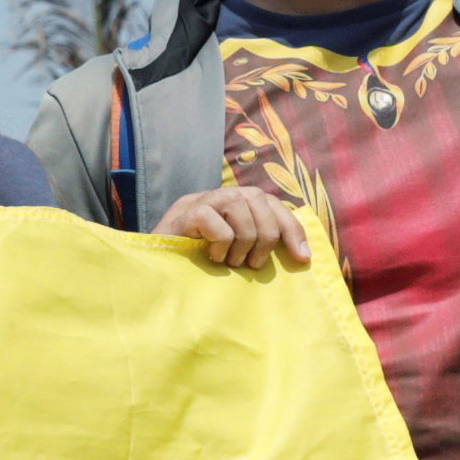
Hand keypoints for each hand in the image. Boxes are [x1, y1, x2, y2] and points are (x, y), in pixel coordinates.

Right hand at [155, 185, 309, 267]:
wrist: (156, 264)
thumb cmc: (200, 261)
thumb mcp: (236, 252)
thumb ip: (261, 243)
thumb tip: (303, 256)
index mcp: (239, 202)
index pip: (274, 204)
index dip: (293, 229)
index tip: (302, 259)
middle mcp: (224, 194)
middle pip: (261, 203)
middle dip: (265, 240)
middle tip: (250, 265)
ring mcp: (204, 199)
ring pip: (241, 211)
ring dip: (242, 244)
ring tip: (229, 262)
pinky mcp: (186, 212)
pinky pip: (218, 225)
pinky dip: (220, 245)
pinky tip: (210, 255)